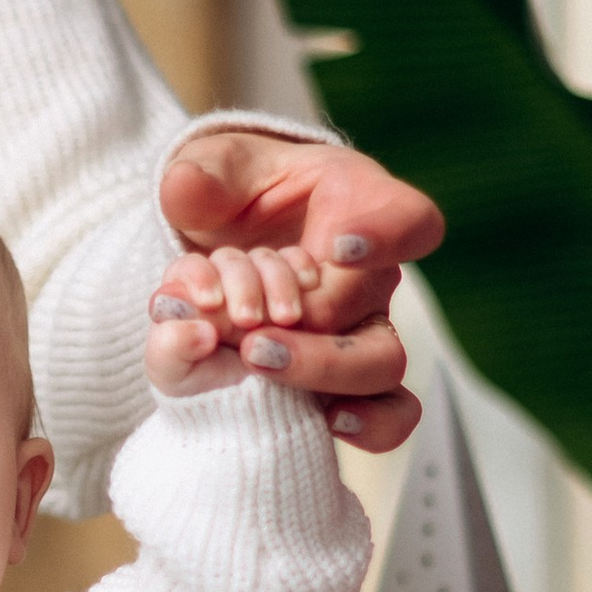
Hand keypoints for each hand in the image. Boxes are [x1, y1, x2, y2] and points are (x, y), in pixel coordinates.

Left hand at [155, 127, 443, 454]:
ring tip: (255, 361)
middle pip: (378, 302)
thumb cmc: (235, 191)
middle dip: (317, 316)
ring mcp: (365, 327)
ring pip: (381, 362)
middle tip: (252, 330)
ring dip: (320, 369)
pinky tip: (326, 423)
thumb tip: (186, 190)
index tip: (338, 246)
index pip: (405, 217)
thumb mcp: (212, 169)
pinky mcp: (347, 376)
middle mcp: (374, 271)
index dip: (385, 233)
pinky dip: (367, 423)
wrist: (228, 240)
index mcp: (359, 202)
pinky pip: (387, 411)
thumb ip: (203, 175)